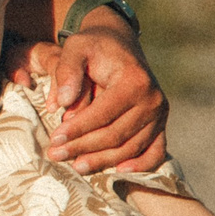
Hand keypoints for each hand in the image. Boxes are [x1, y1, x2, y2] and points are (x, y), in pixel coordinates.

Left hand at [32, 24, 168, 173]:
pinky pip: (155, 151)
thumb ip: (67, 71)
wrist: (119, 44)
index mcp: (134, 80)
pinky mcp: (160, 123)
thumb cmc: (93, 46)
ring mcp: (160, 114)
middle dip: (83, 147)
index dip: (77, 130)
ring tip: (75, 166)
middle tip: (55, 155)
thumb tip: (62, 104)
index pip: (102, 114)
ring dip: (102, 161)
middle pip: (115, 135)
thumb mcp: (76, 47)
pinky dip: (139, 165)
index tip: (54, 139)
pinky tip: (117, 172)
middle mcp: (153, 99)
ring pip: (130, 147)